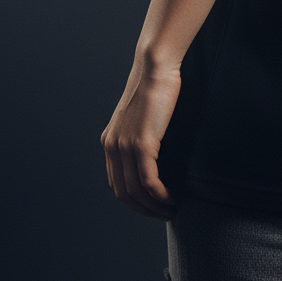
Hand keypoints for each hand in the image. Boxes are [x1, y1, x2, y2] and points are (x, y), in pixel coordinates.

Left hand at [101, 58, 180, 219]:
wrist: (155, 67)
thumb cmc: (155, 86)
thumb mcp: (141, 116)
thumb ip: (141, 135)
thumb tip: (156, 155)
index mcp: (110, 141)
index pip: (117, 183)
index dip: (134, 201)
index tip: (153, 205)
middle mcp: (112, 146)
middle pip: (123, 193)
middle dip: (144, 210)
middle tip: (164, 214)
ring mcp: (125, 146)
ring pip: (135, 192)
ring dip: (154, 207)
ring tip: (171, 209)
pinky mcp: (141, 143)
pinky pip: (148, 181)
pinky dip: (160, 195)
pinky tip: (171, 197)